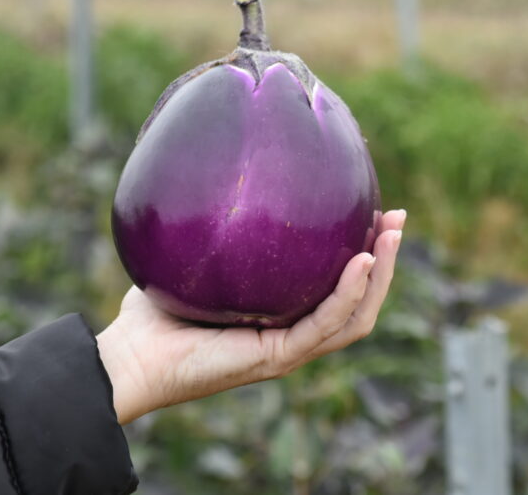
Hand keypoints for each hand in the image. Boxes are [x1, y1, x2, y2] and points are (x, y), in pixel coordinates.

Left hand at [96, 209, 405, 423]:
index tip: (376, 210)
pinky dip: (350, 293)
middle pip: (361, 302)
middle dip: (386, 260)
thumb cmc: (153, 314)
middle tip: (397, 217)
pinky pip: (326, 324)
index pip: (340, 289)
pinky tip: (361, 261)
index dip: (366, 254)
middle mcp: (293, 335)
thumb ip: (221, 230)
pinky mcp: (277, 357)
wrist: (130, 357)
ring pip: (356, 316)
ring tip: (391, 234)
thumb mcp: (198, 260)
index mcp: (283, 318)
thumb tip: (221, 170)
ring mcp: (289, 350)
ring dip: (380, 275)